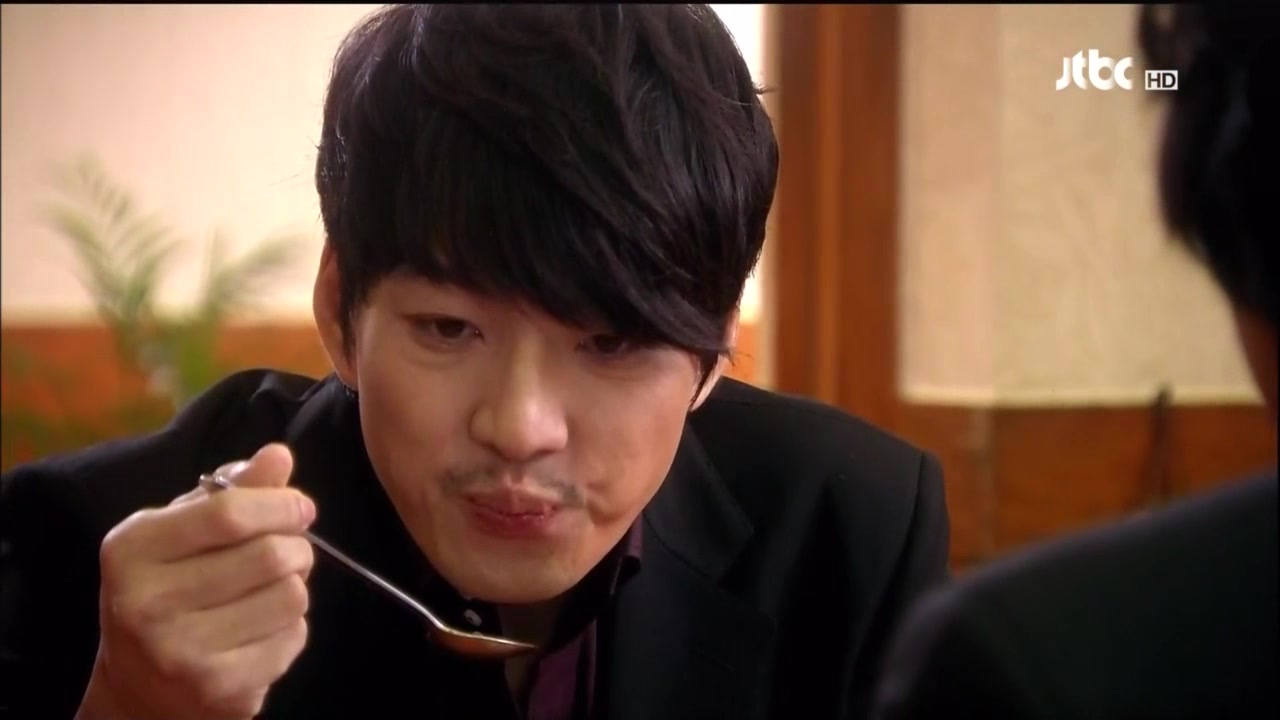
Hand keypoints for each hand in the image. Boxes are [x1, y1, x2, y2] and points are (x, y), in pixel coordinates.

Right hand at [76, 443, 316, 719]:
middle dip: (298, 546)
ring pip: (291, 596)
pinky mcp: (219, 689)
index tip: (300, 507)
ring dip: (295, 586)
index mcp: (131, 549)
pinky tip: (262, 629)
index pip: (228, 513)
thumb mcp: (182, 531)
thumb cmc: (168, 588)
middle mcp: (146, 603)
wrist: (140, 684)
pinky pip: (294, 637)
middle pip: (270, 555)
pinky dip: (292, 627)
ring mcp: (181, 653)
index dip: (281, 504)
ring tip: (271, 590)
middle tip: (291, 550)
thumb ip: (231, 491)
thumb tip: (279, 455)